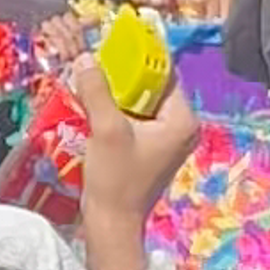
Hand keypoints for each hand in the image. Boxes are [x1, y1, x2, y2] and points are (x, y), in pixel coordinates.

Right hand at [78, 67, 205, 243]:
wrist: (111, 225)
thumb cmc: (116, 180)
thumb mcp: (106, 130)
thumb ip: (97, 91)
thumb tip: (86, 58)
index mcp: (183, 120)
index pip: (164, 73)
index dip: (139, 58)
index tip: (113, 45)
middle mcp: (182, 127)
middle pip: (152, 87)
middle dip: (124, 76)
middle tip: (97, 63)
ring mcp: (167, 140)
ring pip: (142, 102)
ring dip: (117, 93)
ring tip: (91, 81)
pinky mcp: (152, 149)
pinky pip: (136, 118)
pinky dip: (117, 110)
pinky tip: (94, 106)